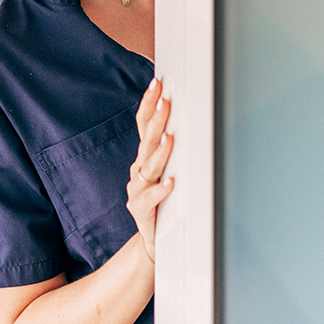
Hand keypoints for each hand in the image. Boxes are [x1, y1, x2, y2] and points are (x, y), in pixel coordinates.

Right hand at [126, 78, 173, 262]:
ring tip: (169, 137)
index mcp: (144, 158)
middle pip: (146, 140)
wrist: (154, 239)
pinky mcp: (140, 209)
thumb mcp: (165, 171)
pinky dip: (161, 189)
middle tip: (164, 101)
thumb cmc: (163, 202)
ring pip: (149, 167)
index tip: (156, 85)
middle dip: (156, 119)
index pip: (144, 125)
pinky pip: (151, 197)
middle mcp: (138, 170)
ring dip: (160, 151)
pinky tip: (170, 181)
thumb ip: (169, 150)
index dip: (148, 104)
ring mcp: (137, 189)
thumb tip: (186, 119)